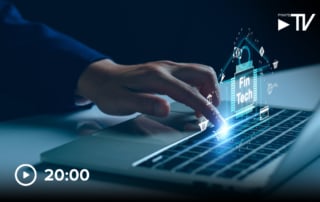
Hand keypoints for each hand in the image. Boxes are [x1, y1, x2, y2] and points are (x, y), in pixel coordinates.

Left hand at [76, 59, 223, 124]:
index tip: (217, 122)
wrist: (103, 78)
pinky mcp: (167, 71)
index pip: (190, 93)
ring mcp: (168, 67)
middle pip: (203, 73)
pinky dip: (199, 88)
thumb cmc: (110, 92)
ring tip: (201, 110)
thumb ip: (144, 104)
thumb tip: (166, 109)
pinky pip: (192, 76)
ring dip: (208, 90)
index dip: (207, 108)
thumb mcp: (121, 102)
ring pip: (200, 72)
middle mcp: (166, 68)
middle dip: (214, 94)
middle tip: (211, 113)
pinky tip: (192, 101)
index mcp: (157, 77)